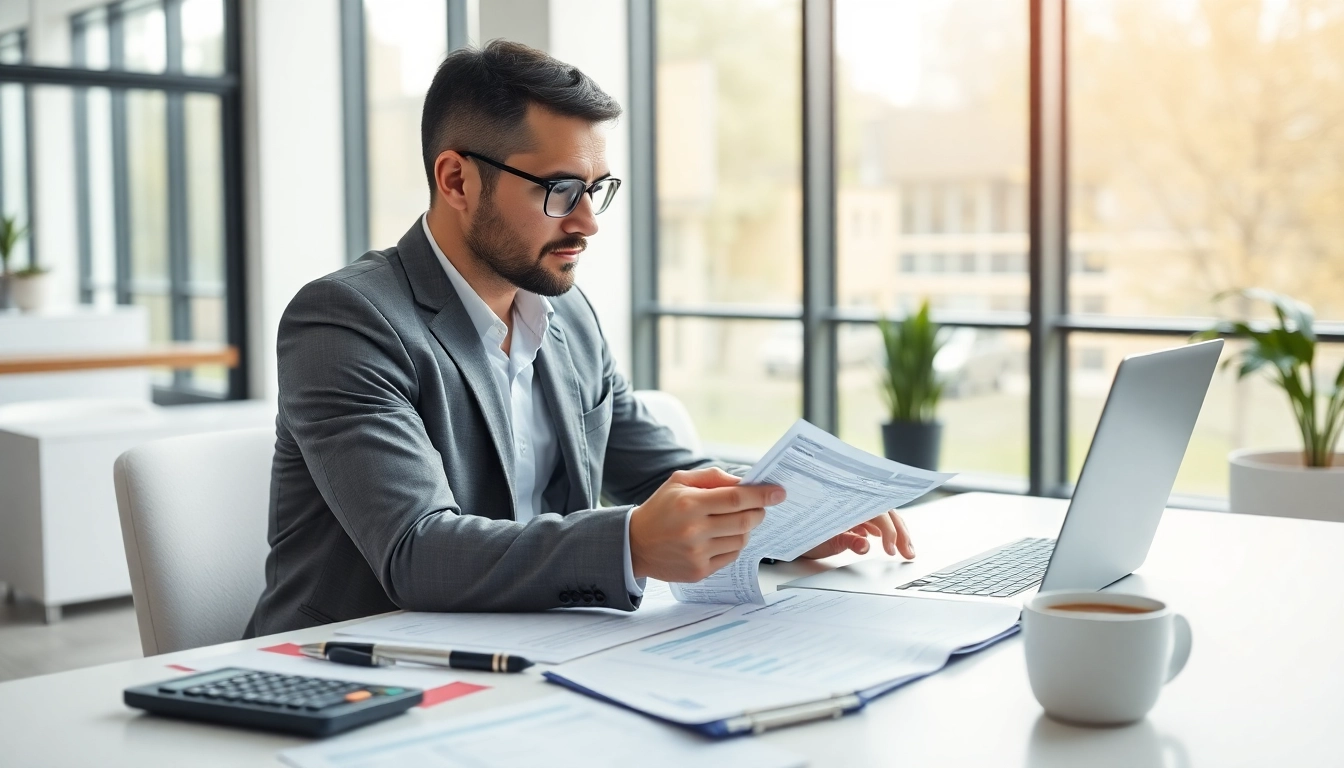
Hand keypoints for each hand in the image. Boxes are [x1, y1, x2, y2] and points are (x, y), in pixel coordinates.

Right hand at [629, 468, 784, 582]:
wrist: (635, 544)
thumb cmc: (661, 508)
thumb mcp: (679, 481)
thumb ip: (713, 478)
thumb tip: (745, 483)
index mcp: (689, 503)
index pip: (736, 498)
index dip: (762, 495)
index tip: (779, 492)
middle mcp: (694, 530)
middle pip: (745, 521)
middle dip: (759, 512)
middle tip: (759, 507)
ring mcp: (697, 554)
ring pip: (742, 540)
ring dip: (746, 529)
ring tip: (732, 522)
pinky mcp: (699, 571)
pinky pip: (731, 556)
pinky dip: (733, 545)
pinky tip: (720, 538)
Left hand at [799, 510, 914, 559]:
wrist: (787, 531)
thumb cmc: (801, 532)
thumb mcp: (822, 541)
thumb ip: (845, 541)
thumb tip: (865, 545)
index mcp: (847, 503)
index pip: (877, 512)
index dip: (888, 530)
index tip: (890, 549)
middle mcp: (853, 503)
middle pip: (886, 513)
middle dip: (900, 533)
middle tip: (908, 553)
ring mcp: (854, 509)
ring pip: (884, 517)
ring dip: (897, 532)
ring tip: (905, 550)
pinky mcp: (853, 519)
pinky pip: (874, 521)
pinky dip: (885, 532)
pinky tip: (886, 542)